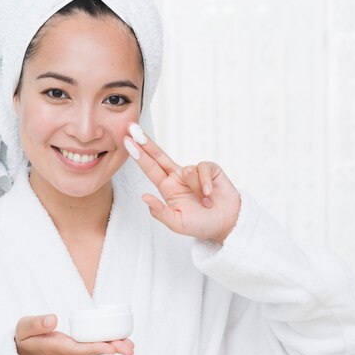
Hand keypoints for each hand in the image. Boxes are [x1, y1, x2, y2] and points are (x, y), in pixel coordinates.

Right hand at [15, 314, 134, 354]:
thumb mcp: (24, 329)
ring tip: (131, 346)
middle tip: (130, 349)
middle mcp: (69, 354)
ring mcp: (75, 353)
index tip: (110, 348)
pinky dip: (109, 344)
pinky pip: (96, 347)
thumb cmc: (25, 340)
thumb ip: (36, 324)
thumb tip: (53, 319)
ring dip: (114, 348)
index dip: (96, 348)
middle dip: (112, 349)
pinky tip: (122, 341)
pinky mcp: (78, 349)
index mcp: (57, 348)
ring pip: (97, 350)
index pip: (79, 349)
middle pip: (93, 351)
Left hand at [123, 123, 240, 244]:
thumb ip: (160, 212)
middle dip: (147, 142)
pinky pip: (203, 169)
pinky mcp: (210, 170)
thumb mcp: (177, 223)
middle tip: (132, 128)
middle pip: (159, 155)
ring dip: (196, 189)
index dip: (138, 155)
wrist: (227, 224)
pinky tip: (210, 194)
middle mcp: (178, 177)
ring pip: (188, 170)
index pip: (150, 168)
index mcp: (167, 188)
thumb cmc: (200, 225)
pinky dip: (206, 183)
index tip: (127, 141)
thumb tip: (143, 197)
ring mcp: (194, 172)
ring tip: (204, 202)